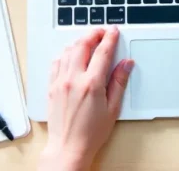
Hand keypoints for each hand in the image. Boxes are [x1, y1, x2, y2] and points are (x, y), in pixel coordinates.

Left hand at [38, 26, 133, 170]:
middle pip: (82, 45)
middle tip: (102, 31)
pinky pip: (56, 62)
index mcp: (92, 84)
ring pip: (68, 51)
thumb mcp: (113, 108)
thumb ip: (119, 82)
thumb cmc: (91, 133)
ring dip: (79, 42)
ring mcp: (60, 82)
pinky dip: (65, 54)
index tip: (114, 31)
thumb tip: (126, 64)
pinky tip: (70, 54)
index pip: (102, 52)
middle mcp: (73, 79)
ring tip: (88, 40)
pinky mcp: (51, 87)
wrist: (68, 148)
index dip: (110, 38)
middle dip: (94, 34)